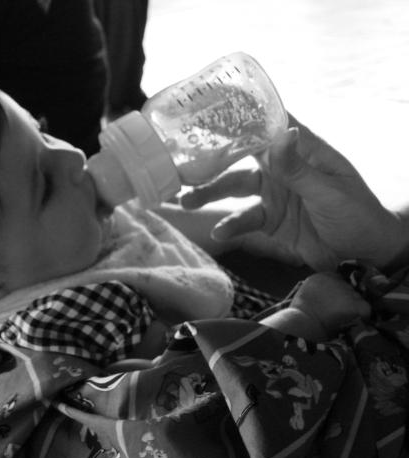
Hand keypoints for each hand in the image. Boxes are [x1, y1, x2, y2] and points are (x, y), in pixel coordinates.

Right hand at [180, 115, 408, 270]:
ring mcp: (274, 194)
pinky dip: (230, 226)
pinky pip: (244, 220)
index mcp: (302, 151)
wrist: (365, 255)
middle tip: (184, 165)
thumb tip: (281, 133)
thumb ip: (298, 168)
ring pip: (235, 188)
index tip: (211, 111)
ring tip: (186, 202)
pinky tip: (219, 233)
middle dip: (213, 161)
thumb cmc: (358, 213)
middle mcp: (283, 168)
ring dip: (211, 194)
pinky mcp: (270, 221)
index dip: (243, 116)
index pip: (270, 124)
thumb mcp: (329, 191)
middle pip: (242, 157)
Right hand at [290, 272, 370, 336]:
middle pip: (349, 289)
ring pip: (358, 298)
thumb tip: (329, 294)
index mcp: (324, 276)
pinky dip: (362, 315)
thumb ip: (319, 289)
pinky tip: (351, 321)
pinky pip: (365, 309)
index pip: (338, 280)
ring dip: (353, 307)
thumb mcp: (305, 293)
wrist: (303, 322)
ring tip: (343, 318)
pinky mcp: (357, 304)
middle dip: (346, 299)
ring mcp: (348, 292)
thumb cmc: (300, 312)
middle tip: (338, 311)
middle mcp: (338, 281)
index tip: (334, 301)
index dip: (338, 291)